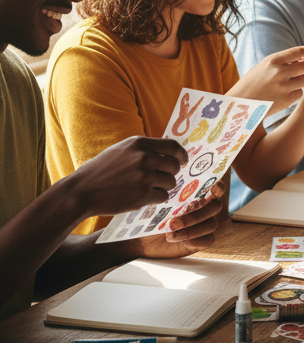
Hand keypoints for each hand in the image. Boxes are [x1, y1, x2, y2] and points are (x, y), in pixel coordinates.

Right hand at [60, 135, 186, 220]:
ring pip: (171, 182)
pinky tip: (143, 197)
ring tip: (147, 188)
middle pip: (174, 166)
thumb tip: (168, 152)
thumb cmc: (100, 171)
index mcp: (139, 143)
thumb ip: (143, 149)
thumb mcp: (121, 150)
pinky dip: (157, 198)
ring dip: (163, 187)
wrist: (80, 191)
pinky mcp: (143, 195)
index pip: (173, 146)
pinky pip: (163, 196)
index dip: (182, 155)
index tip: (183, 161)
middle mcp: (144, 158)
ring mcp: (144, 176)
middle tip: (162, 178)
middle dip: (171, 173)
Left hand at [130, 191, 222, 259]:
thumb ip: (169, 198)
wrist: (144, 241)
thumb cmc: (151, 218)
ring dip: (192, 229)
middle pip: (216, 207)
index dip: (219, 188)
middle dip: (196, 214)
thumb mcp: (157, 206)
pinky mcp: (202, 240)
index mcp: (196, 195)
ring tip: (170, 235)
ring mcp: (204, 224)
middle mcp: (204, 208)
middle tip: (174, 223)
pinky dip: (195, 240)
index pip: (216, 188)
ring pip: (212, 224)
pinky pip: (208, 240)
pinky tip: (181, 242)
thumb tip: (171, 192)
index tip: (212, 190)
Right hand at [233, 46, 303, 113]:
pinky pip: (300, 93)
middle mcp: (280, 72)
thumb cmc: (253, 82)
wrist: (239, 103)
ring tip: (291, 82)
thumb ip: (283, 61)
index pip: (299, 51)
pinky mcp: (286, 100)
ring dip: (302, 80)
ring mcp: (284, 87)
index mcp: (273, 60)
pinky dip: (295, 92)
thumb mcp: (264, 66)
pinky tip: (284, 93)